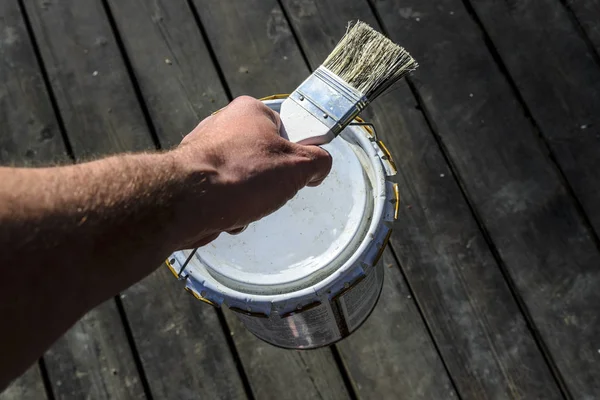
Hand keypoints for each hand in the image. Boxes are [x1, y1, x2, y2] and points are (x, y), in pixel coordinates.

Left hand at [170, 96, 331, 248]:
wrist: (188, 201)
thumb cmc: (243, 175)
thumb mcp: (299, 166)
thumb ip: (319, 160)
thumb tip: (319, 165)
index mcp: (250, 111)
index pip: (285, 130)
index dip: (294, 154)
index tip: (295, 172)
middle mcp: (223, 124)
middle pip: (263, 158)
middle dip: (269, 183)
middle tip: (269, 192)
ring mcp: (203, 149)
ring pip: (242, 180)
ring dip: (250, 199)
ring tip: (245, 205)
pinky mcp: (190, 175)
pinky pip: (221, 193)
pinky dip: (228, 208)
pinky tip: (227, 214)